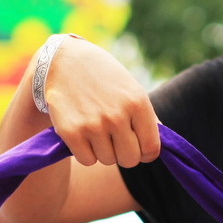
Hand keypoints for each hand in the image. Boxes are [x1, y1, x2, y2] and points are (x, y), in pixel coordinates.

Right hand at [44, 37, 160, 166]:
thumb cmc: (105, 78)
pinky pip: (87, 160)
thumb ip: (148, 119)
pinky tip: (84, 134)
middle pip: (130, 160)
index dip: (146, 154)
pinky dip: (86, 152)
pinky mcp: (71, 132)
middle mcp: (117, 115)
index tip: (139, 148)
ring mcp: (93, 125)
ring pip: (107, 160)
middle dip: (125, 154)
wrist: (66, 62)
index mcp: (137, 103)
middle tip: (117, 140)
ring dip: (104, 151)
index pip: (151, 148)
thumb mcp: (132, 90)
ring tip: (97, 130)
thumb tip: (157, 150)